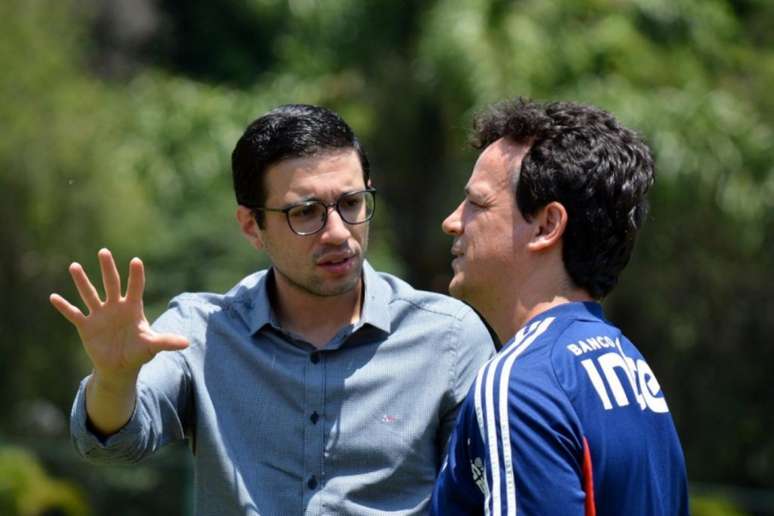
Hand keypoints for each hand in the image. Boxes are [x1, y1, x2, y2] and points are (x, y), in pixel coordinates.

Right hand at [50, 248, 188, 385]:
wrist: (120, 367)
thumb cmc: (139, 353)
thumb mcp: (153, 346)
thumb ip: (167, 341)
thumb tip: (187, 344)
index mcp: (133, 308)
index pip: (135, 288)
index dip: (136, 276)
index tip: (136, 261)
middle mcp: (115, 307)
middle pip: (111, 284)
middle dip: (108, 268)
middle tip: (104, 251)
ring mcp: (100, 315)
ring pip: (90, 294)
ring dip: (82, 281)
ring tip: (74, 266)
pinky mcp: (86, 326)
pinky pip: (74, 314)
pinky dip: (64, 307)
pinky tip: (54, 297)